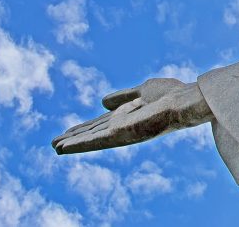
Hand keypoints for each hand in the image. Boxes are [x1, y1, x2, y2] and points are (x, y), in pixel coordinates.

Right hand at [52, 78, 212, 153]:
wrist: (184, 100)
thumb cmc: (171, 94)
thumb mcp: (144, 91)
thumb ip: (124, 96)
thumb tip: (103, 101)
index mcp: (128, 115)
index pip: (101, 123)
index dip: (84, 127)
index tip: (67, 131)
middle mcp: (123, 126)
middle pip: (94, 133)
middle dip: (75, 138)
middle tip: (54, 144)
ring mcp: (121, 131)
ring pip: (92, 139)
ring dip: (73, 143)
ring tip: (54, 147)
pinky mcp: (121, 134)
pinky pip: (96, 141)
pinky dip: (79, 144)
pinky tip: (64, 147)